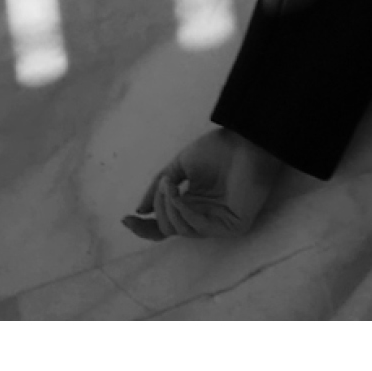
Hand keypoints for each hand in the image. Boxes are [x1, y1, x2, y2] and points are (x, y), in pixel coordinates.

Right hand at [122, 125, 292, 242]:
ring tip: (171, 185)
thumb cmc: (218, 149)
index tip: (125, 219)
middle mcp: (204, 216)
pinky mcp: (232, 226)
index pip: (165, 225)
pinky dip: (184, 211)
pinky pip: (198, 227)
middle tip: (164, 185)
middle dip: (159, 207)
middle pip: (168, 229)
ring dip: (170, 207)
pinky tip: (179, 195)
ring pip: (180, 229)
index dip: (144, 226)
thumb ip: (159, 188)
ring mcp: (218, 223)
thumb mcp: (178, 167)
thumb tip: (141, 211)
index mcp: (193, 204)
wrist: (246, 141)